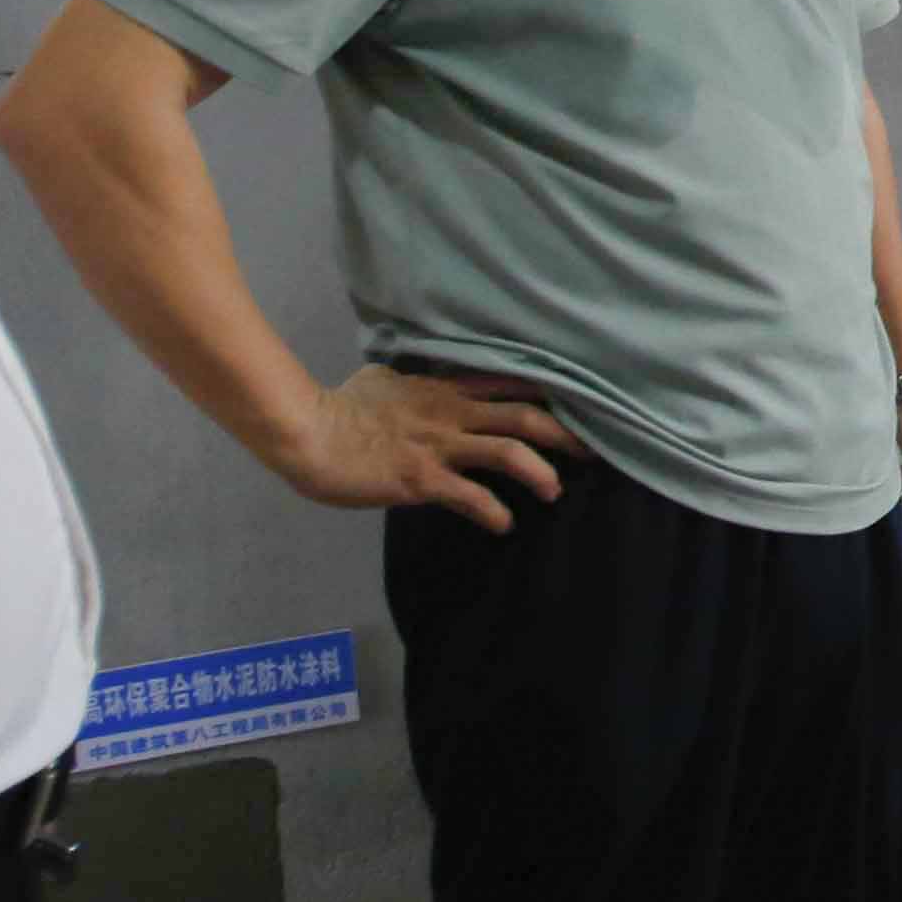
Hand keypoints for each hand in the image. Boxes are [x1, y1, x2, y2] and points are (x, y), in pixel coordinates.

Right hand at [269, 362, 577, 532]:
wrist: (309, 433)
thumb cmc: (341, 407)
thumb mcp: (386, 380)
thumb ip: (416, 381)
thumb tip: (421, 377)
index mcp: (444, 388)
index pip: (509, 382)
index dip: (549, 393)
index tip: (580, 405)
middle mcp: (450, 413)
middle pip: (524, 415)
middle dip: (565, 433)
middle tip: (592, 450)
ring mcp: (438, 446)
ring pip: (509, 452)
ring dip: (541, 472)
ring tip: (555, 491)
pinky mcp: (422, 479)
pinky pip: (471, 496)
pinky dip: (495, 511)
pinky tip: (504, 524)